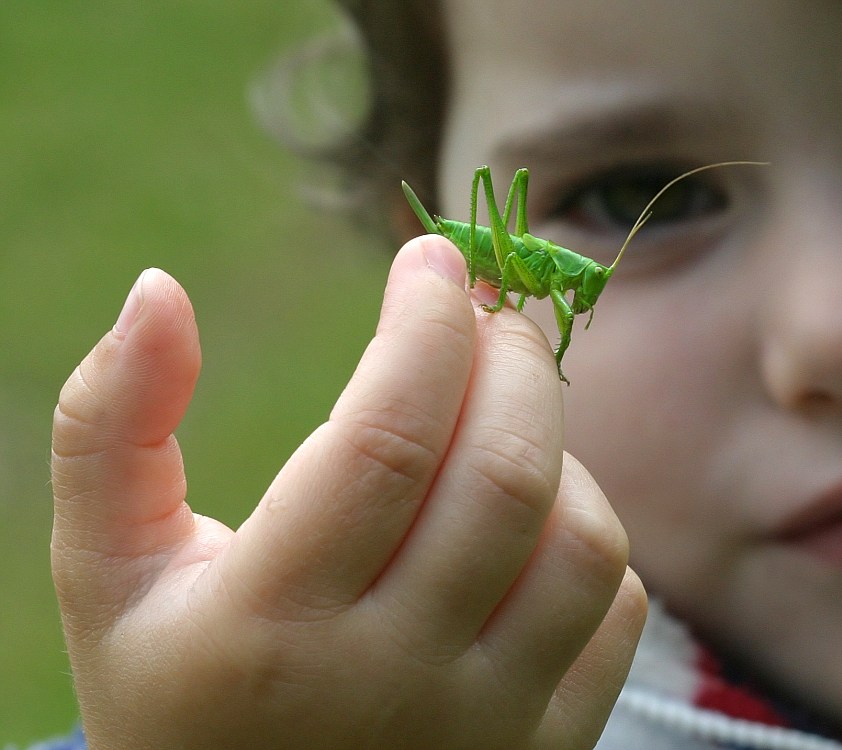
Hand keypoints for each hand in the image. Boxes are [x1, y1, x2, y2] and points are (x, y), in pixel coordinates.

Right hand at [50, 236, 646, 749]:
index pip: (386, 439)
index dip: (423, 325)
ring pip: (580, 543)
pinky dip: (590, 530)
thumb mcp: (108, 570)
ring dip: (556, 443)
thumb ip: (111, 428)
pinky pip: (615, 612)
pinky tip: (531, 513)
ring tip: (501, 412)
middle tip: (485, 308)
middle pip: (500, 476)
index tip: (432, 256)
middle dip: (509, 357)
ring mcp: (483, 728)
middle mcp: (391, 684)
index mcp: (270, 627)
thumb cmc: (175, 688)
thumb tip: (159, 289)